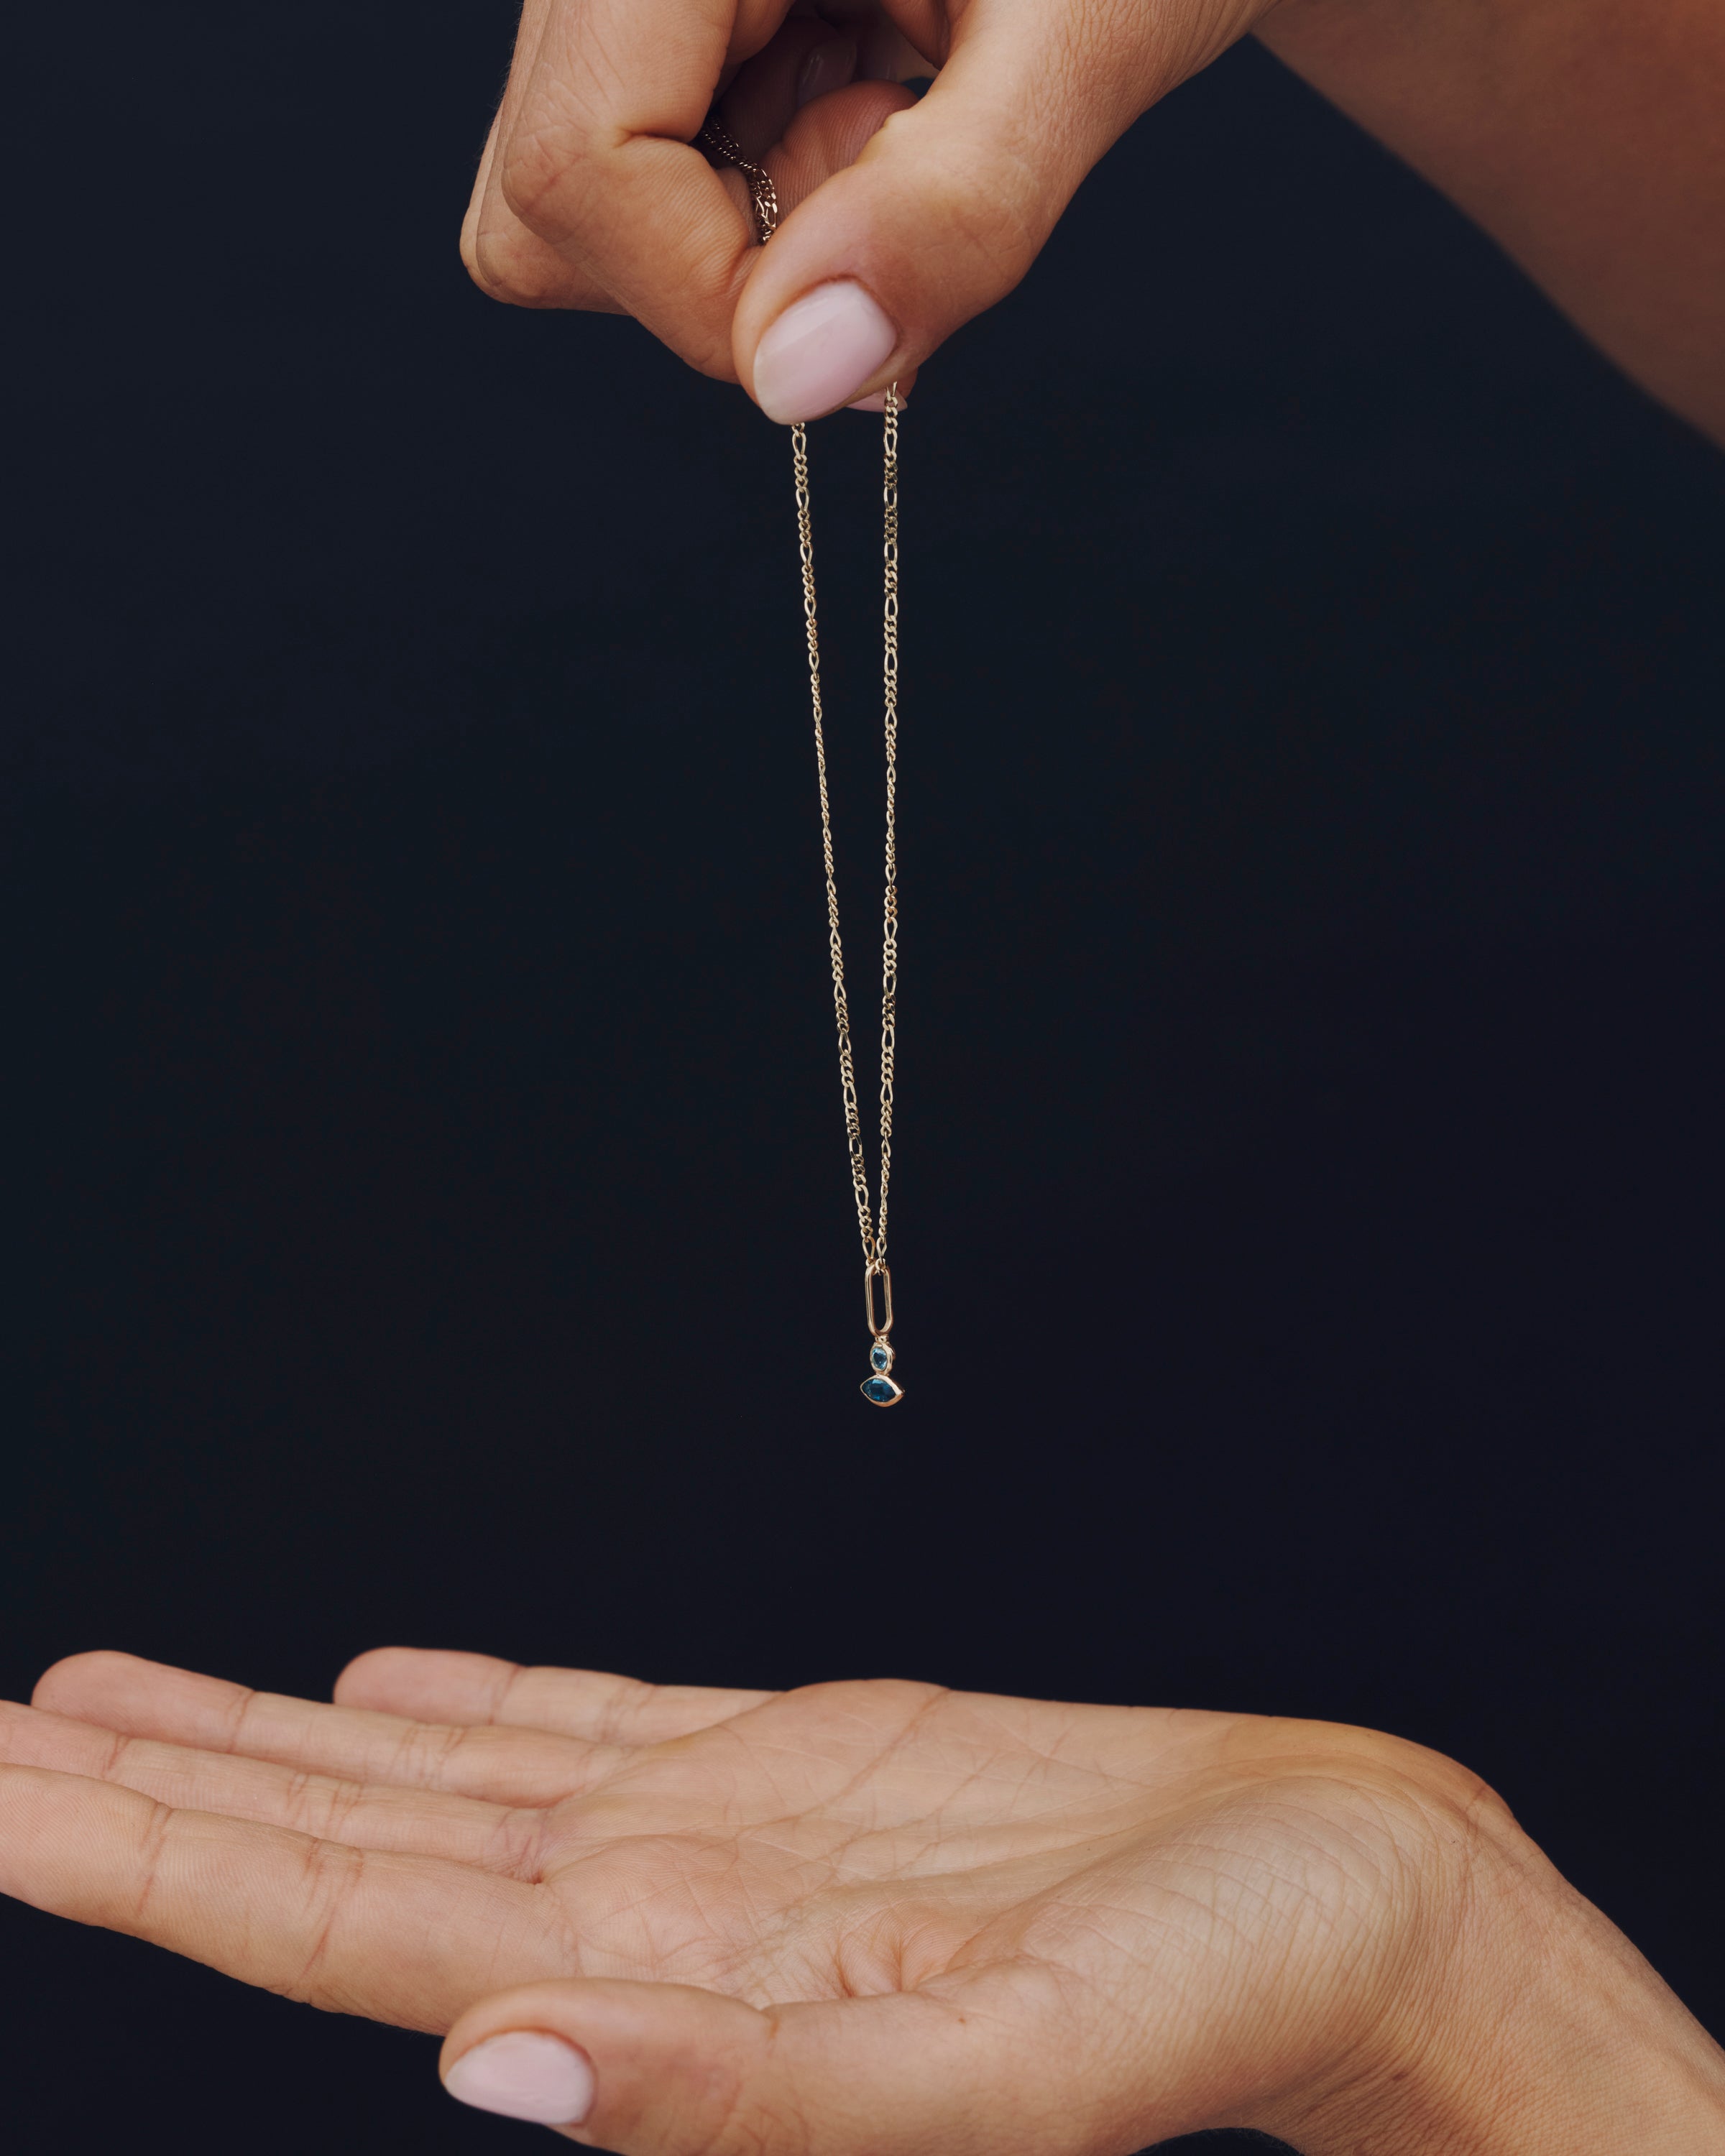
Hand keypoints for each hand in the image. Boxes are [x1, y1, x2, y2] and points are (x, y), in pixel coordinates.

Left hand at [5, 1649, 1722, 2149]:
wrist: (1340, 1891)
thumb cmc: (1207, 1992)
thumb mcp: (999, 2068)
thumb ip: (741, 2089)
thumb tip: (494, 2058)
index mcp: (663, 1983)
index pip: (335, 1923)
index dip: (150, 1857)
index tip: (2, 1778)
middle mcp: (644, 1910)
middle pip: (334, 1848)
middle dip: (143, 1789)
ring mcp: (704, 1834)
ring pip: (425, 1778)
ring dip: (259, 1742)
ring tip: (99, 1692)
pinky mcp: (788, 1764)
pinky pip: (575, 1724)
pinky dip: (455, 1705)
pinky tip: (363, 1692)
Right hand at [462, 0, 1276, 416]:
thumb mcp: (1084, 38)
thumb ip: (951, 209)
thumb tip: (796, 377)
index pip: (574, 165)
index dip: (711, 291)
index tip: (870, 299)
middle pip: (549, 199)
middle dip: (729, 262)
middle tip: (892, 162)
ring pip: (587, 207)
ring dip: (756, 228)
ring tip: (892, 107)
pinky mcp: (666, 23)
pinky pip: (651, 175)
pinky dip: (773, 190)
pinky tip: (866, 97)